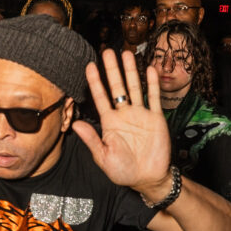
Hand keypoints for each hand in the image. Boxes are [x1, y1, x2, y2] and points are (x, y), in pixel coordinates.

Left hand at [72, 49, 171, 196]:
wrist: (148, 179)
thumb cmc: (123, 171)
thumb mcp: (103, 157)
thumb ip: (91, 139)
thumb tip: (74, 123)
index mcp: (110, 123)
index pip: (100, 98)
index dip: (95, 82)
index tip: (89, 66)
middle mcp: (124, 115)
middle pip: (117, 87)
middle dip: (112, 70)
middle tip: (107, 52)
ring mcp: (141, 115)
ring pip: (135, 88)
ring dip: (131, 71)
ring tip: (127, 54)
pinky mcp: (156, 119)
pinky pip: (154, 98)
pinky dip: (152, 84)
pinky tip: (149, 70)